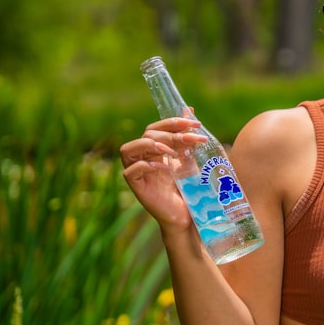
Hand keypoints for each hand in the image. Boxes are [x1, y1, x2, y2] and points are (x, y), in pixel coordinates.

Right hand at [120, 117, 206, 235]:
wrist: (189, 215)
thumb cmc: (188, 187)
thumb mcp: (190, 157)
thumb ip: (187, 136)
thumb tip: (190, 109)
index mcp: (154, 149)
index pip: (156, 127)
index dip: (173, 122)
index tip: (195, 124)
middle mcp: (143, 158)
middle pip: (146, 135)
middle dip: (171, 134)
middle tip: (193, 139)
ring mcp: (137, 172)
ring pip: (128, 149)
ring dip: (151, 145)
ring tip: (173, 152)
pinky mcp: (136, 188)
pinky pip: (130, 172)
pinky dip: (146, 166)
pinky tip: (165, 168)